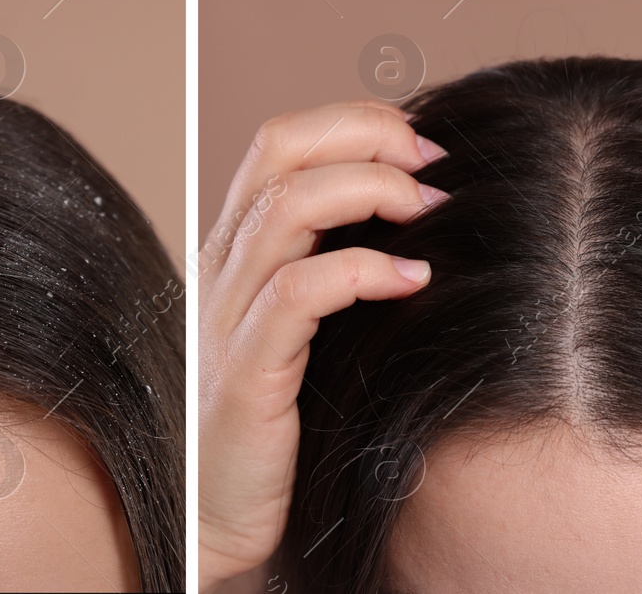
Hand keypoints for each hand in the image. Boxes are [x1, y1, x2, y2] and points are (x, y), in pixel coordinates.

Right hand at [197, 102, 447, 591]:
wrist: (209, 518)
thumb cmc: (269, 425)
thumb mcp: (299, 331)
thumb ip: (332, 272)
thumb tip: (417, 216)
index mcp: (232, 252)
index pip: (278, 144)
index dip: (352, 123)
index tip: (421, 143)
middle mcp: (221, 270)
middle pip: (278, 153)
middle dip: (365, 134)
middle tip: (433, 160)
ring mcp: (227, 319)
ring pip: (286, 207)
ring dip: (372, 189)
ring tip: (430, 207)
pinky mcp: (248, 374)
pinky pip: (301, 293)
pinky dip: (366, 270)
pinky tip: (416, 278)